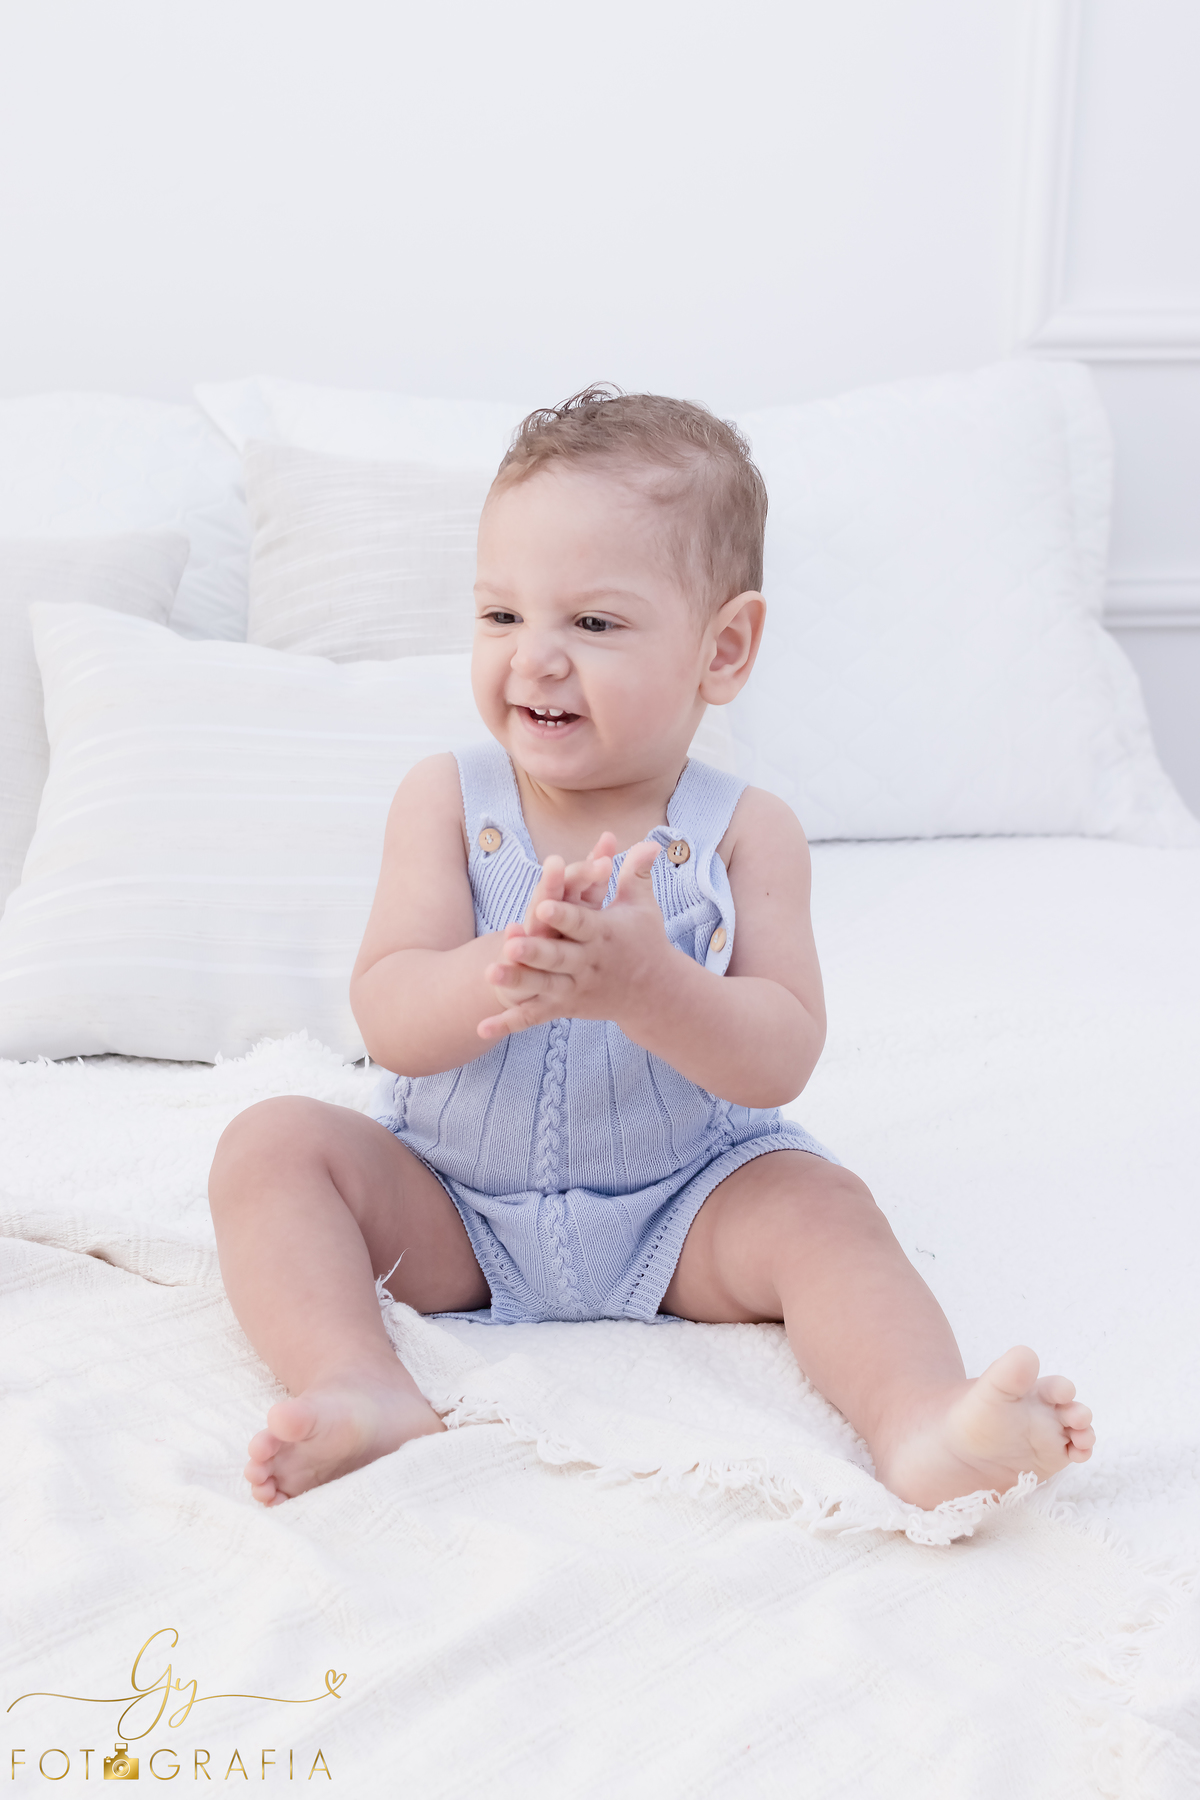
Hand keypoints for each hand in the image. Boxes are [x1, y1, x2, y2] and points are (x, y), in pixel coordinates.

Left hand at [479, 839, 664, 1039]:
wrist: (655, 993)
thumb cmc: (644, 940)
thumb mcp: (642, 907)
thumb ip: (636, 872)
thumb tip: (649, 840)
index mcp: (604, 935)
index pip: (580, 923)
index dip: (562, 915)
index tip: (542, 904)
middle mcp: (588, 963)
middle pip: (558, 958)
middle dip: (535, 951)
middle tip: (509, 943)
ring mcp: (575, 988)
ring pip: (542, 987)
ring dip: (516, 983)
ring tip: (489, 975)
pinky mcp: (566, 1008)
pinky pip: (534, 1017)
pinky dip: (509, 1024)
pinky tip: (481, 1029)